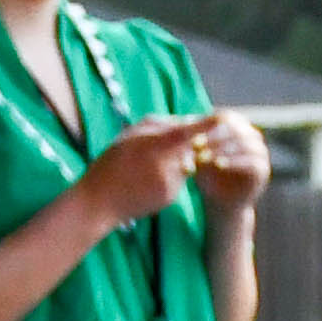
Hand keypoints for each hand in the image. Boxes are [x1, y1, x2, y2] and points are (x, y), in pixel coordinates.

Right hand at [76, 114, 210, 231]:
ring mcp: (168, 181)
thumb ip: (158, 127)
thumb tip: (186, 122)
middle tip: (177, 142)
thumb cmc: (111, 164)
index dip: (206, 125)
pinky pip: (180, 180)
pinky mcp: (169, 196)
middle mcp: (163, 163)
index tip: (222, 117)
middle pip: (192, 148)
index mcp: (151, 144)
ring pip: (187, 163)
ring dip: (180, 160)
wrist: (99, 202)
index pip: (187, 132)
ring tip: (150, 164)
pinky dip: (172, 176)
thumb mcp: (129, 137)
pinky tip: (150, 180)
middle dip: (192, 143)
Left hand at [192, 112, 272, 213]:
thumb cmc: (208, 176)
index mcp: (239, 127)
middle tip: (195, 145)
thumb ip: (197, 144)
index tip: (191, 134)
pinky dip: (233, 161)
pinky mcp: (262, 169)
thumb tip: (185, 127)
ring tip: (203, 157)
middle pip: (234, 128)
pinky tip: (218, 164)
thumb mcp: (199, 157)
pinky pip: (250, 161)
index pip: (226, 117)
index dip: (208, 125)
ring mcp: (260, 152)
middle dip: (213, 137)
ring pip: (242, 143)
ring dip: (221, 149)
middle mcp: (252, 136)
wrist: (222, 203)